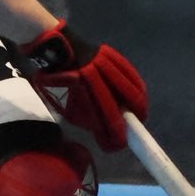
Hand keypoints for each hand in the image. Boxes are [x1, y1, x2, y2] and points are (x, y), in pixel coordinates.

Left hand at [14, 20, 148, 151]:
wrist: (54, 50)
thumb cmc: (57, 82)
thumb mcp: (67, 105)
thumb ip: (88, 118)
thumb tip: (104, 132)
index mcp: (84, 90)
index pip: (106, 118)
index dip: (115, 135)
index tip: (117, 146)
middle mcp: (98, 75)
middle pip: (124, 103)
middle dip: (131, 122)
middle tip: (134, 131)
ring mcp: (106, 63)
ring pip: (132, 87)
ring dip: (140, 105)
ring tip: (140, 114)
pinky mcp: (111, 54)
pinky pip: (131, 72)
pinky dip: (138, 86)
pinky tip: (139, 95)